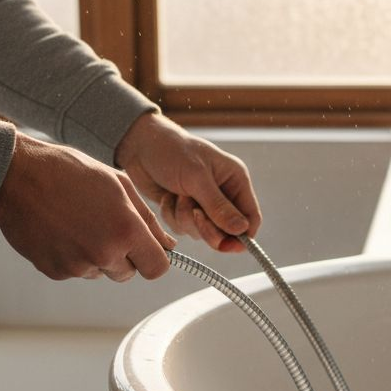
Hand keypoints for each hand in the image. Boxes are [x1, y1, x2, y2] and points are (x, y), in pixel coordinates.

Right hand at [0, 133, 175, 281]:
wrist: (16, 176)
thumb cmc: (68, 172)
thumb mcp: (118, 185)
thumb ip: (147, 219)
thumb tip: (168, 246)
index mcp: (125, 230)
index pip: (157, 268)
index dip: (154, 258)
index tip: (146, 249)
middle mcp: (103, 253)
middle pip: (129, 274)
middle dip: (123, 256)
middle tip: (104, 225)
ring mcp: (77, 266)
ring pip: (101, 272)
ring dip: (97, 255)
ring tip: (78, 222)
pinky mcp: (55, 272)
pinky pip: (76, 271)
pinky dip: (73, 256)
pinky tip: (62, 230)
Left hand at [115, 113, 261, 252]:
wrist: (140, 145)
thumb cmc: (172, 151)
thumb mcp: (196, 178)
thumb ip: (218, 206)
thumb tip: (242, 230)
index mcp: (235, 181)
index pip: (250, 218)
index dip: (241, 236)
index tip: (226, 245)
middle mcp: (223, 194)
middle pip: (226, 232)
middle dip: (206, 226)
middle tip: (193, 213)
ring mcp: (203, 204)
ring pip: (201, 232)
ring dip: (185, 219)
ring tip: (176, 196)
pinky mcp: (183, 210)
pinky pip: (183, 228)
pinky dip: (172, 217)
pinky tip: (167, 198)